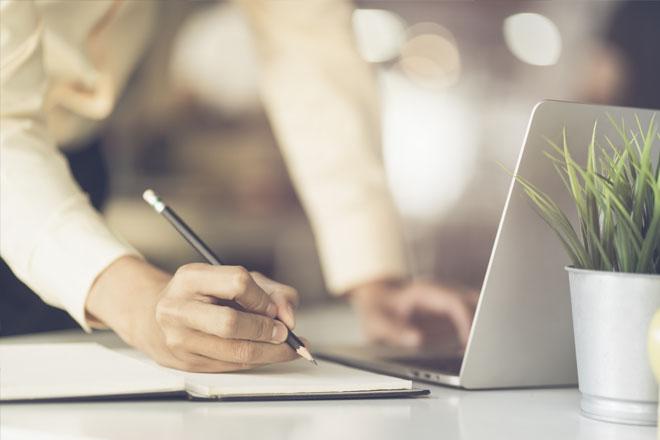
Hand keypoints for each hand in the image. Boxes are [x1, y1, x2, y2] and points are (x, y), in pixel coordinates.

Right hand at [86, 256, 299, 371]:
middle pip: (231, 323)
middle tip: (284, 333)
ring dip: (269, 352)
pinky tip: (267, 353)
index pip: (237, 283)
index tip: (274, 308)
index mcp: (191, 278)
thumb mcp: (233, 279)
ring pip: (235, 352)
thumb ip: (270, 291)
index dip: (262, 298)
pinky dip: (257, 361)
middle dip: (265, 330)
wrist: (155, 317)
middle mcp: (179, 308)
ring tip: (286, 347)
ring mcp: (179, 339)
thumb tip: (288, 316)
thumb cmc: (202, 295)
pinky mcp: (186, 363)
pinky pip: (232, 366)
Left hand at [349, 279, 476, 348]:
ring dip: (485, 330)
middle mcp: (442, 293)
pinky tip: (476, 354)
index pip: (454, 302)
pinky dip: (478, 335)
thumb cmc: (378, 309)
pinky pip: (473, 321)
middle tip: (486, 352)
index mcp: (425, 292)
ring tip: (484, 356)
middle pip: (474, 303)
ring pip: (478, 310)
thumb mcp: (377, 322)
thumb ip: (394, 330)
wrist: (377, 300)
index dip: (467, 321)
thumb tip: (416, 338)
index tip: (471, 342)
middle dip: (485, 325)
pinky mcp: (451, 314)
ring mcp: (449, 302)